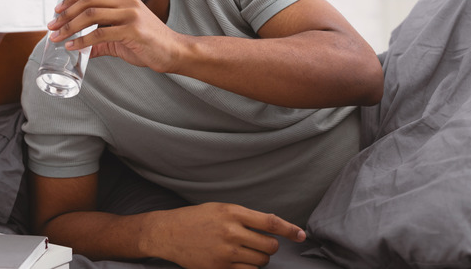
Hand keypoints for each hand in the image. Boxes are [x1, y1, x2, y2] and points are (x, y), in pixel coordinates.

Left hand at [47, 0, 181, 71]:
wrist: (175, 53)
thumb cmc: (149, 45)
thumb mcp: (121, 41)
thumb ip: (101, 43)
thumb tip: (81, 50)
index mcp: (124, 0)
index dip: (71, 0)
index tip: (56, 11)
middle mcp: (126, 2)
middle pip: (88, 2)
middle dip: (65, 14)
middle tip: (51, 26)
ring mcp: (130, 15)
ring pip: (91, 16)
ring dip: (69, 27)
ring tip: (57, 37)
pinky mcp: (133, 30)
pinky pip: (100, 34)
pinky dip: (82, 41)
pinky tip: (73, 47)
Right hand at [142, 203, 305, 268]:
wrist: (168, 233)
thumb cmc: (196, 218)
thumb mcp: (220, 208)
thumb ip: (246, 216)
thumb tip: (274, 224)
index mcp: (232, 212)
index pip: (270, 222)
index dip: (290, 230)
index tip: (301, 235)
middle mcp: (231, 232)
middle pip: (270, 246)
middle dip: (270, 247)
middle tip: (261, 244)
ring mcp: (225, 252)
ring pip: (260, 261)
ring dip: (259, 259)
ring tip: (245, 252)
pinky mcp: (220, 268)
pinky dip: (248, 268)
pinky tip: (238, 260)